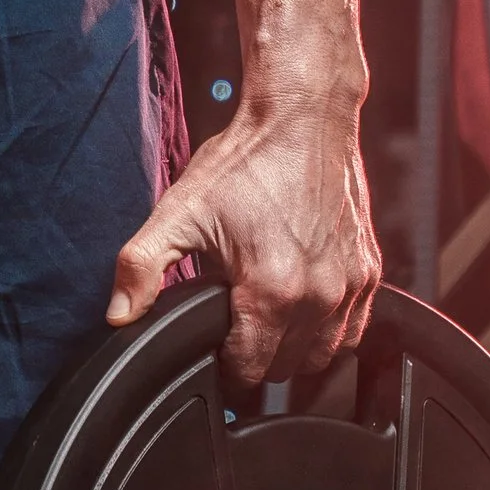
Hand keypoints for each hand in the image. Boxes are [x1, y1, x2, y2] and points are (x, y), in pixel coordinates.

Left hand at [106, 67, 379, 385]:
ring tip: (268, 317)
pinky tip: (304, 305)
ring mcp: (350, 286)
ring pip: (324, 356)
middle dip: (257, 356)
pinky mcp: (369, 272)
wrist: (303, 117)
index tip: (214, 348)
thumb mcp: (181, 210)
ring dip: (295, 349)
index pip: (249, 371)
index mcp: (272, 291)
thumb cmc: (246, 160)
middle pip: (285, 369)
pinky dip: (330, 328)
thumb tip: (119, 313)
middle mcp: (318, 297)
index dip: (224, 367)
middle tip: (236, 322)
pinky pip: (354, 329)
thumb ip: (143, 266)